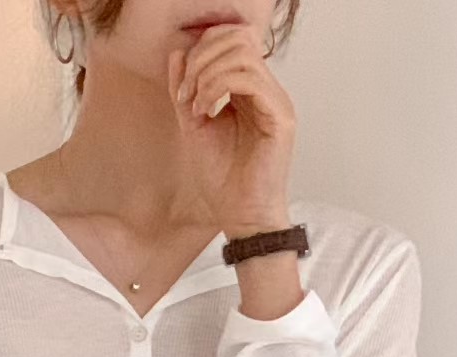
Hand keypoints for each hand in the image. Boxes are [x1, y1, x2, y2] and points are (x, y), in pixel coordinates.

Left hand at [168, 22, 295, 233]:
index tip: (181, 89)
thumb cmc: (223, 181)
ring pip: (243, 55)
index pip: (231, 42)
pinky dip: (219, 87)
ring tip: (195, 105)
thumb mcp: (194, 127)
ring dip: (208, 74)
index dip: (200, 52)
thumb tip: (177, 53)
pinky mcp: (280, 118)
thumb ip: (186, 91)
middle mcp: (267, 91)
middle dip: (202, 58)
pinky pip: (250, 79)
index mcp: (250, 91)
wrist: (241, 217)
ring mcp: (277, 102)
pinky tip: (206, 111)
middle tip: (185, 92)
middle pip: (239, 38)